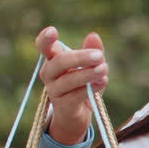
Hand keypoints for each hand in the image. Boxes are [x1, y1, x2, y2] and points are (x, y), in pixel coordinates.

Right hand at [34, 27, 108, 144]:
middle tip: (99, 56)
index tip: (53, 31)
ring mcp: (54, 90)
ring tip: (104, 69)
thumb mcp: (89, 67)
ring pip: (68, 80)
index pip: (44, 47)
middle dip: (80, 57)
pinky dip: (91, 88)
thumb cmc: (81, 85)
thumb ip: (92, 51)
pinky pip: (76, 95)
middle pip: (59, 62)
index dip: (45, 39)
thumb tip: (93, 35)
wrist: (75, 116)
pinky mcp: (63, 105)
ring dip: (87, 74)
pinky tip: (103, 81)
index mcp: (53, 60)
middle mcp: (49, 74)